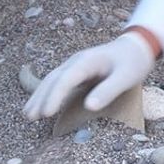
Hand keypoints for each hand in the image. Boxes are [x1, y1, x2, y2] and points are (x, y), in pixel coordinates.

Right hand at [23, 30, 156, 118]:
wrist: (136, 47)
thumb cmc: (132, 63)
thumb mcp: (126, 77)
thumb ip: (108, 91)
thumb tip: (89, 107)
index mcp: (87, 61)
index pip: (65, 79)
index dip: (54, 96)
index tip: (46, 113)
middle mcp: (76, 62)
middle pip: (53, 79)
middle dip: (40, 98)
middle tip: (30, 117)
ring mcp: (74, 65)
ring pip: (51, 80)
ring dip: (38, 96)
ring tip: (27, 114)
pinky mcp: (76, 72)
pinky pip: (56, 82)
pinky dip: (46, 93)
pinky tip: (40, 104)